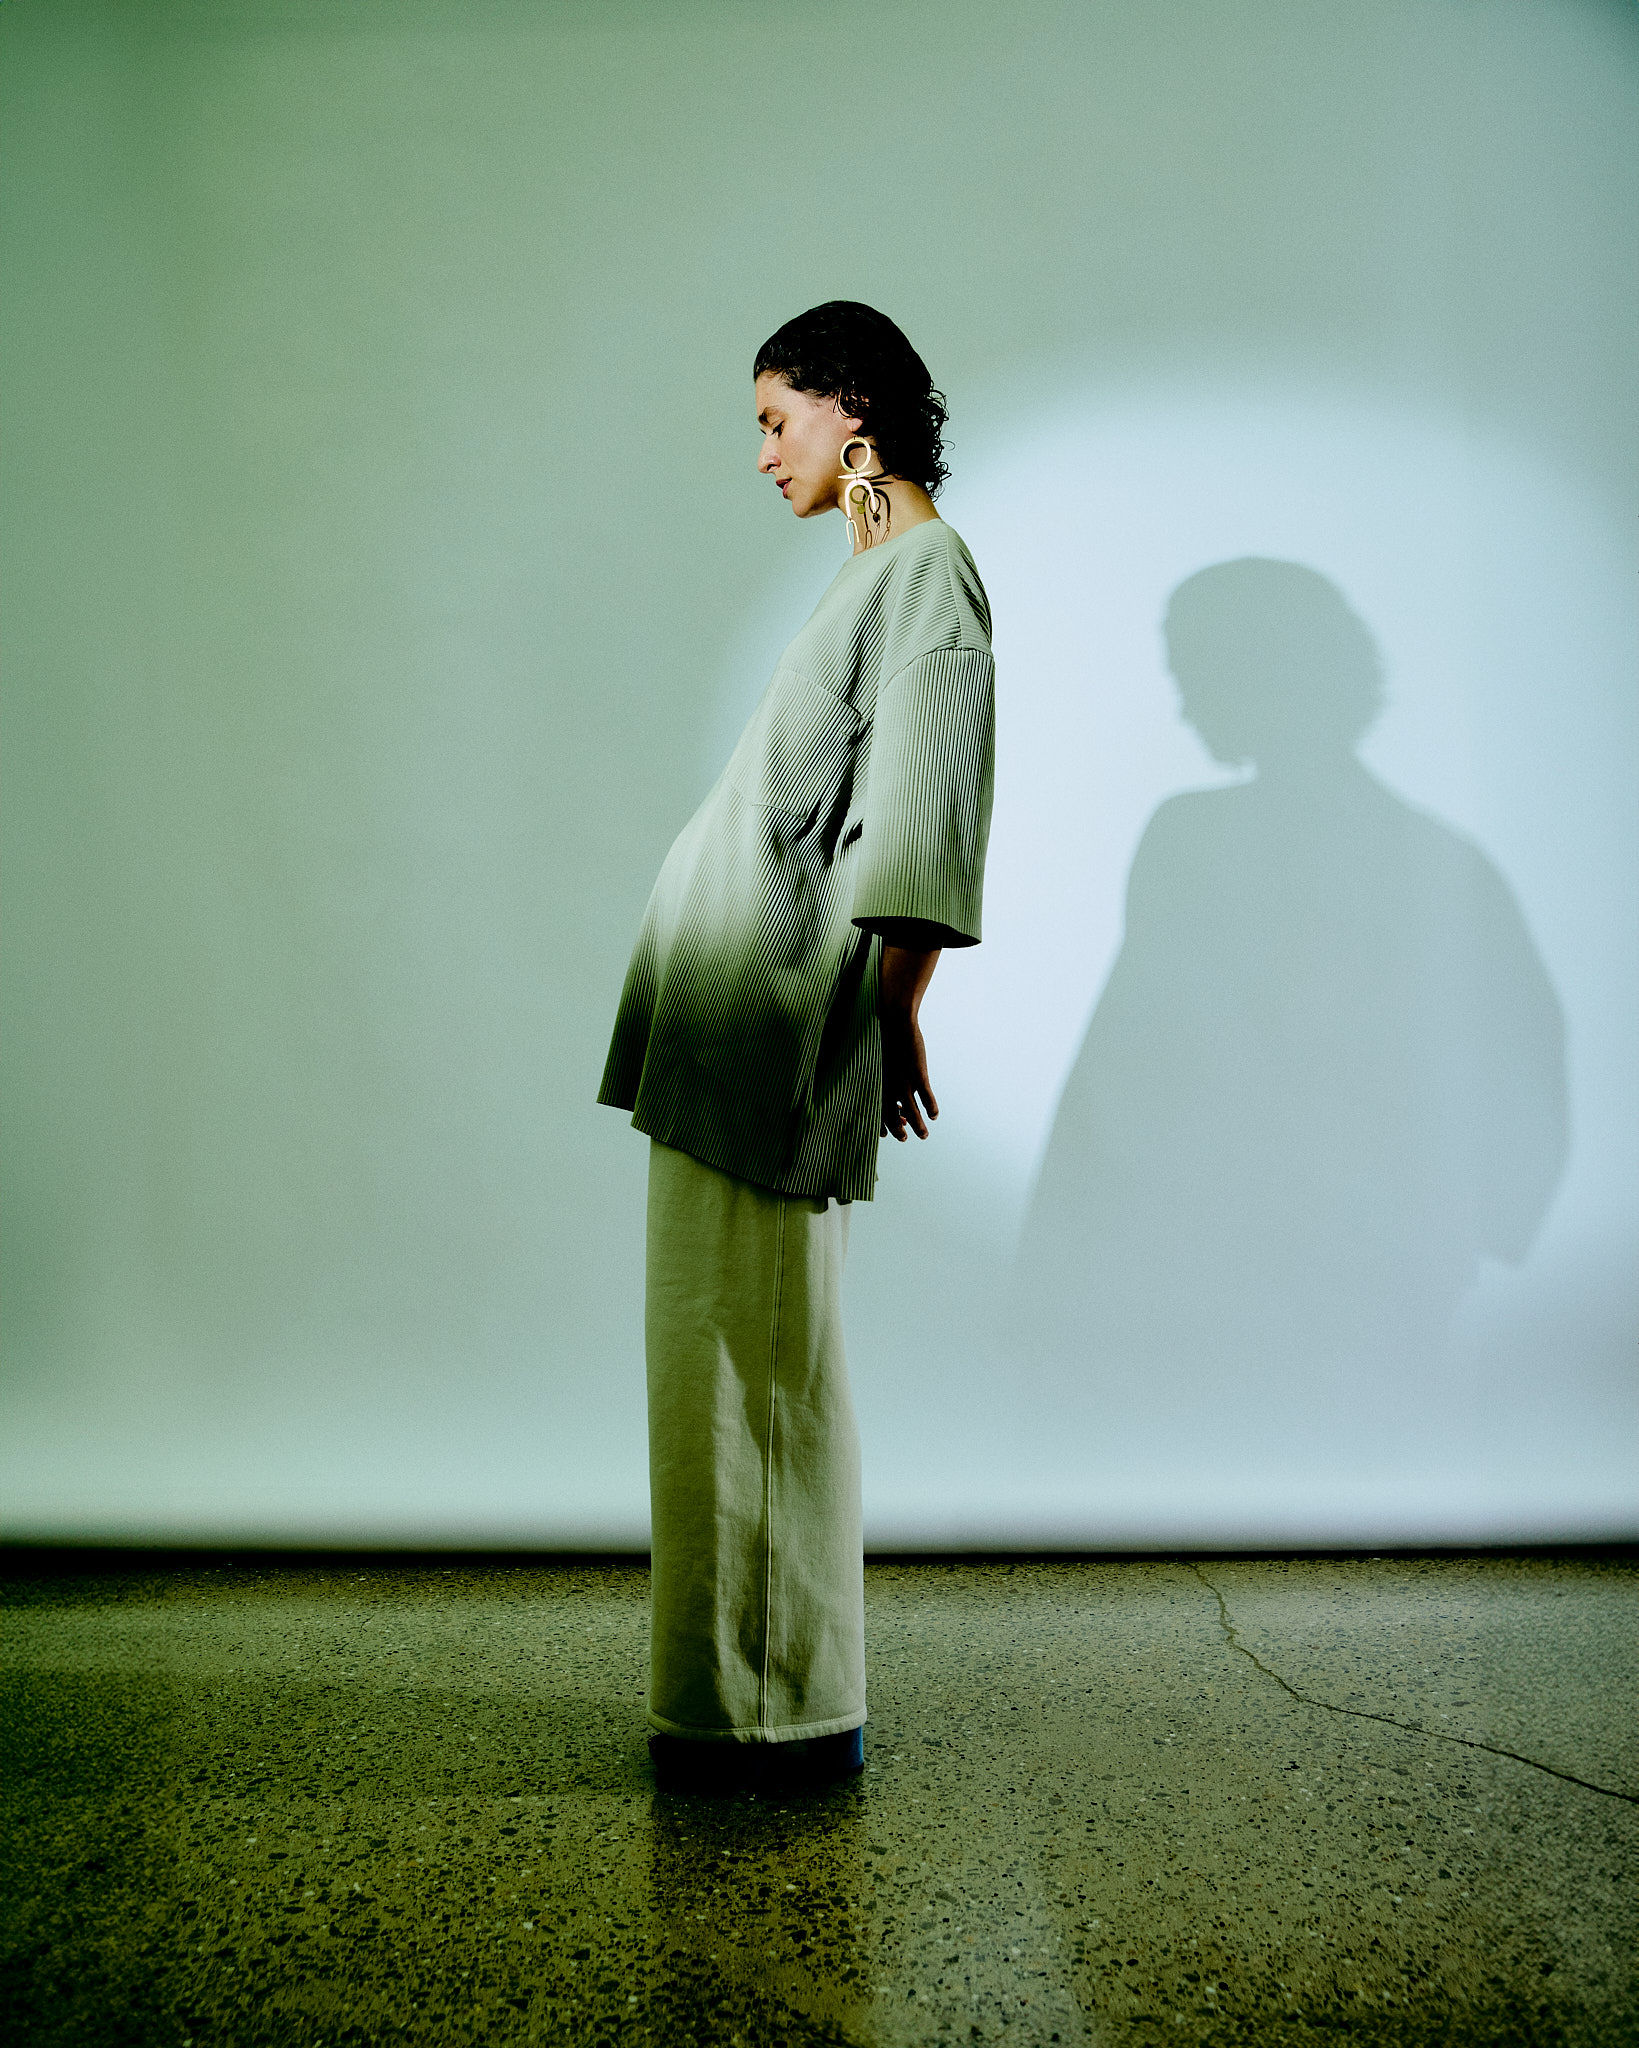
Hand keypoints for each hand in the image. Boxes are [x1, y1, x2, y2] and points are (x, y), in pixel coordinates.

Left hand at [880, 1001, 937, 1140]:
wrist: (893, 1017)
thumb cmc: (882, 1036)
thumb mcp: (875, 1058)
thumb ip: (880, 1074)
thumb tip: (885, 1084)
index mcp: (875, 1083)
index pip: (876, 1113)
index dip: (883, 1126)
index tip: (889, 1131)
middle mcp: (887, 1087)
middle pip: (892, 1119)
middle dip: (899, 1132)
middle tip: (906, 1138)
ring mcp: (903, 1082)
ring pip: (912, 1114)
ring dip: (919, 1127)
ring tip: (924, 1135)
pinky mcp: (918, 1074)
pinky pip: (926, 1098)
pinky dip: (931, 1108)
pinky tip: (935, 1115)